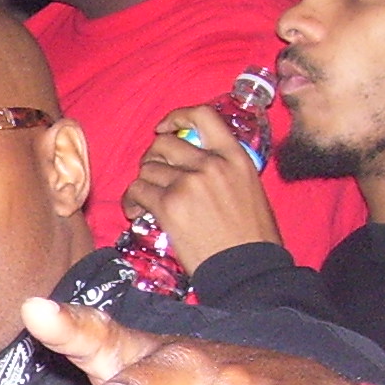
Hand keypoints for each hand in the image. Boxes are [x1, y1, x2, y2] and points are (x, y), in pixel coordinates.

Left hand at [120, 104, 281, 272]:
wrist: (247, 268)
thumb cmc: (252, 236)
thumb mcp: (248, 188)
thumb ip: (223, 169)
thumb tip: (194, 163)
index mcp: (235, 157)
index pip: (203, 116)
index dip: (177, 116)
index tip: (164, 128)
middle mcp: (210, 164)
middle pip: (164, 143)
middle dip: (153, 158)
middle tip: (154, 176)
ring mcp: (188, 183)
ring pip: (147, 169)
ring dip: (142, 183)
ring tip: (145, 200)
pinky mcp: (169, 205)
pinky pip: (137, 190)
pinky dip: (132, 200)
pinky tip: (137, 212)